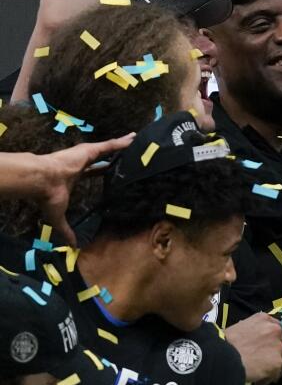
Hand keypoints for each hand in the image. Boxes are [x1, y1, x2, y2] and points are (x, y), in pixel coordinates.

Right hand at [12, 133, 134, 245]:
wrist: (42, 180)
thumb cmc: (48, 196)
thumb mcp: (58, 216)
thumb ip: (67, 230)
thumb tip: (73, 246)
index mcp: (74, 175)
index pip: (92, 172)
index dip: (103, 171)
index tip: (112, 172)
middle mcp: (80, 163)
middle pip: (102, 158)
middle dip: (114, 156)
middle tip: (128, 157)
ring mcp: (85, 155)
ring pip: (108, 148)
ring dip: (121, 145)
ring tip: (136, 141)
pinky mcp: (89, 149)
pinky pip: (110, 144)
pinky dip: (122, 142)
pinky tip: (134, 138)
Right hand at [225, 312, 281, 384]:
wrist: (221, 356)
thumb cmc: (223, 343)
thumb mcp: (239, 329)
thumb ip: (252, 333)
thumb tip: (253, 344)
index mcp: (264, 319)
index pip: (275, 329)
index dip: (270, 341)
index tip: (265, 350)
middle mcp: (275, 329)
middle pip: (280, 344)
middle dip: (272, 354)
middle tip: (261, 364)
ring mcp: (278, 346)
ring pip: (281, 359)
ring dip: (272, 368)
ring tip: (259, 376)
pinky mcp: (277, 362)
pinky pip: (275, 373)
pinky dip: (267, 378)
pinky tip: (256, 382)